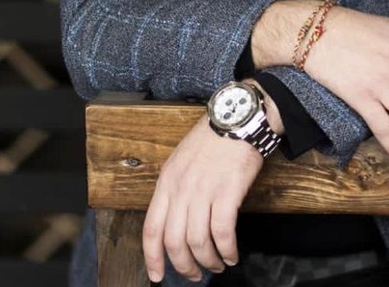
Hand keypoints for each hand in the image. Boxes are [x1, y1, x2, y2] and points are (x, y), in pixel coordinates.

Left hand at [142, 115, 262, 282]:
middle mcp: (181, 189)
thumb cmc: (212, 138)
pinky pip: (223, 233)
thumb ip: (175, 188)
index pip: (151, 229)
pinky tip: (232, 254)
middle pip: (174, 242)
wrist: (237, 118)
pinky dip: (227, 250)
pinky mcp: (228, 192)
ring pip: (198, 241)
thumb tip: (176, 220)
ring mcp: (204, 190)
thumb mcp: (181, 159)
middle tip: (195, 275)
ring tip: (218, 265)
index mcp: (167, 181)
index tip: (158, 275)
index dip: (152, 258)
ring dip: (208, 261)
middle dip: (185, 266)